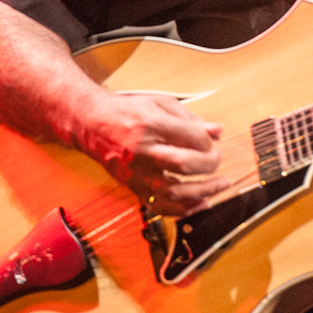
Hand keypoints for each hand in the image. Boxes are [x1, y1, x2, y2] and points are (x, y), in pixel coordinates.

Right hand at [78, 92, 228, 215]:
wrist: (92, 124)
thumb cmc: (126, 112)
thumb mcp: (160, 104)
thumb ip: (190, 118)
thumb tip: (217, 131)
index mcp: (150, 125)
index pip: (191, 137)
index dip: (208, 141)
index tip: (211, 141)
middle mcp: (142, 151)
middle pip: (184, 164)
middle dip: (209, 164)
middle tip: (217, 160)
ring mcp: (137, 173)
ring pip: (174, 191)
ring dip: (203, 191)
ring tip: (220, 185)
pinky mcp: (133, 187)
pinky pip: (160, 206)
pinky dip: (183, 209)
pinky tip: (201, 203)